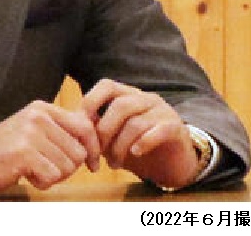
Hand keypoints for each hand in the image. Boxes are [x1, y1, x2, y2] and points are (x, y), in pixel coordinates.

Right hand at [0, 100, 100, 194]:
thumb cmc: (5, 149)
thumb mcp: (33, 130)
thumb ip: (60, 129)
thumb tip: (94, 133)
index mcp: (42, 108)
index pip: (85, 126)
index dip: (93, 148)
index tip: (92, 164)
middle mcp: (38, 116)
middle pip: (78, 152)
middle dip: (67, 168)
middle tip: (45, 167)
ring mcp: (30, 133)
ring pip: (67, 166)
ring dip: (53, 176)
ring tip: (33, 169)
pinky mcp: (23, 152)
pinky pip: (52, 176)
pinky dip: (42, 182)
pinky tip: (26, 175)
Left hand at [81, 78, 199, 188]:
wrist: (173, 164)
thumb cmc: (137, 147)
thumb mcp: (113, 136)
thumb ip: (97, 127)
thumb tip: (74, 127)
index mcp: (128, 94)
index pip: (106, 86)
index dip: (90, 102)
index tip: (81, 126)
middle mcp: (146, 98)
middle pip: (119, 105)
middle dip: (104, 131)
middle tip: (97, 154)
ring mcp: (163, 111)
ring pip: (135, 122)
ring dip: (120, 146)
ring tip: (113, 164)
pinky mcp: (176, 128)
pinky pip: (158, 131)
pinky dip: (143, 143)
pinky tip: (135, 154)